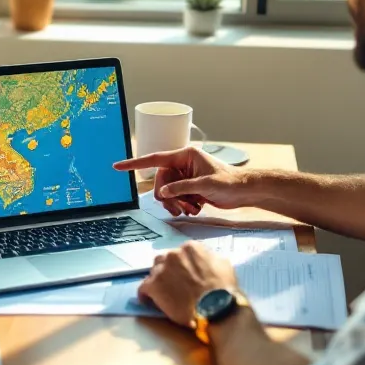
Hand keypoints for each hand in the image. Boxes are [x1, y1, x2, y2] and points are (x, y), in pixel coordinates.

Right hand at [114, 147, 257, 216]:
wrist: (246, 192)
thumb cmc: (230, 182)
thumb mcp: (205, 185)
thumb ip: (181, 188)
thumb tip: (163, 193)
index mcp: (185, 156)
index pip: (155, 159)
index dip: (135, 163)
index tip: (118, 166)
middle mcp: (183, 165)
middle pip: (160, 182)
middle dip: (168, 197)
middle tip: (180, 207)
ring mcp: (186, 177)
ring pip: (167, 193)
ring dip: (176, 204)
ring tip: (191, 209)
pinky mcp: (189, 188)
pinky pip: (175, 198)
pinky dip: (183, 206)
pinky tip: (196, 207)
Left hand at [138, 241, 239, 326]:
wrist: (216, 307)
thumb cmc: (223, 288)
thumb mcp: (223, 265)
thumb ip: (209, 259)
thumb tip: (205, 259)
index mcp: (190, 248)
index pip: (180, 253)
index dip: (181, 266)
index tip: (183, 275)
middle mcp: (173, 254)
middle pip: (164, 260)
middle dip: (167, 271)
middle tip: (173, 285)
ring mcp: (162, 269)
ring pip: (153, 273)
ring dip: (158, 281)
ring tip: (163, 294)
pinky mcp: (153, 285)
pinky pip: (143, 288)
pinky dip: (145, 294)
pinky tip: (148, 300)